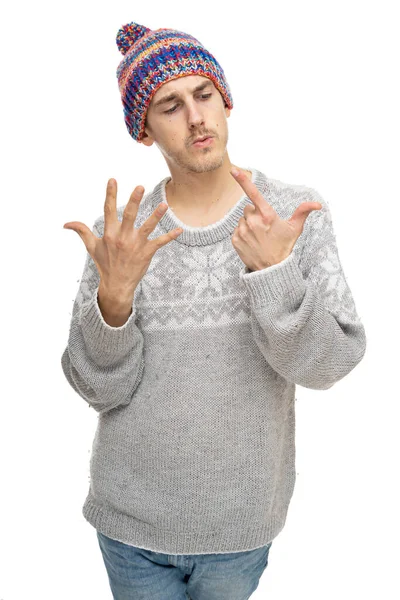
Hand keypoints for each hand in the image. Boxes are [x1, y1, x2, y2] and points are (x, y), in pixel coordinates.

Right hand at [63, 179, 182, 294]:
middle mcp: (122, 238)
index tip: (113, 180)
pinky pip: (160, 242)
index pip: (108, 210)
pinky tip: (179, 230)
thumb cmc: (104, 264)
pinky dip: (170, 236)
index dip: (110, 194)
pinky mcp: (146, 253)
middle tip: (140, 187)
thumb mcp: (91, 247)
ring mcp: (135, 245)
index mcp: (109, 233)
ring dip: (156, 216)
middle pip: (129, 215)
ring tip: (164, 205)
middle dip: (134, 201)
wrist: (117, 285)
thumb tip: (66, 223)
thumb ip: (82, 231)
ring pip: (147, 227)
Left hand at [230, 166, 321, 270]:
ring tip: (258, 236)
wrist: (271, 269)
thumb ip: (303, 212)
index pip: (253, 194)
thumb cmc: (284, 246)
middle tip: (265, 228)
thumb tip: (317, 205)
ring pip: (242, 219)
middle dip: (255, 214)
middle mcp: (253, 221)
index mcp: (267, 215)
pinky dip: (242, 234)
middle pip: (248, 208)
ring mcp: (243, 231)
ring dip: (248, 224)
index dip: (243, 181)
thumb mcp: (295, 229)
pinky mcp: (235, 239)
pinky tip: (252, 242)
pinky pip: (236, 229)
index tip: (234, 170)